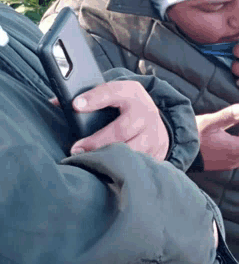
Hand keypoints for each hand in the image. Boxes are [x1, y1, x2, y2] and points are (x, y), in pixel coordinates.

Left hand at [53, 81, 169, 160]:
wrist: (154, 120)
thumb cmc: (125, 107)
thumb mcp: (112, 95)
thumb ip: (88, 98)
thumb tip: (55, 102)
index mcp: (131, 92)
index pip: (112, 92)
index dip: (94, 99)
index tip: (75, 105)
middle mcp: (146, 112)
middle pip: (122, 129)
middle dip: (97, 141)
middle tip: (76, 149)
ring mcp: (153, 133)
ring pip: (131, 150)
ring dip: (109, 158)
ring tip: (90, 163)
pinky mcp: (157, 151)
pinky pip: (139, 162)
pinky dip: (123, 168)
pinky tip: (108, 171)